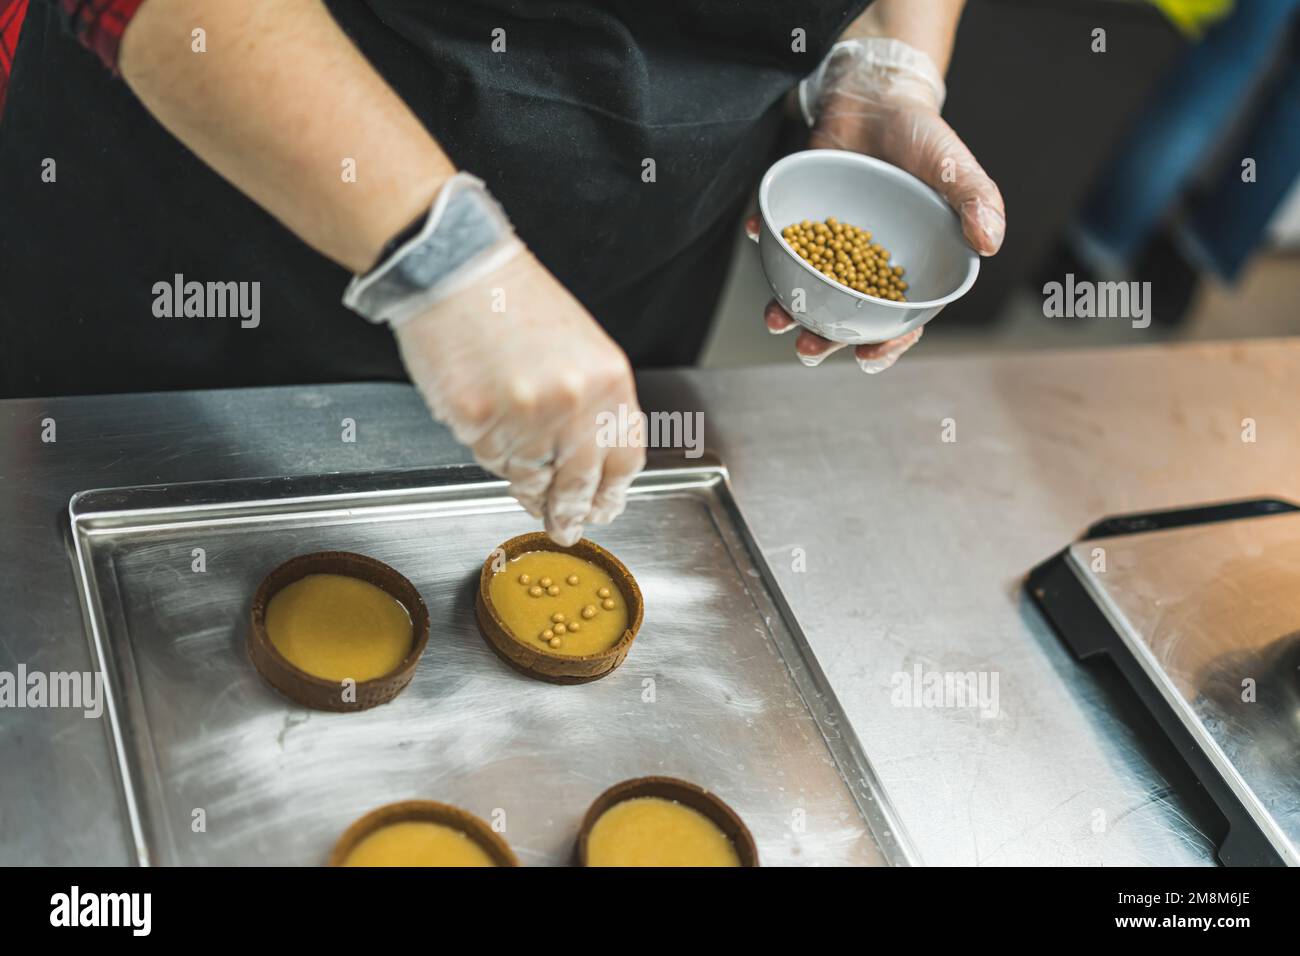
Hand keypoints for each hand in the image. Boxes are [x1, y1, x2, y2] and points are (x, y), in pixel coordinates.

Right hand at [394, 251, 644, 544]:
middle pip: (579, 483)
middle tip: (566, 527)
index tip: (604, 509)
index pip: (625, 459)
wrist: (457, 268)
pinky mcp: (478, 421)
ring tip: (518, 464)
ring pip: (530, 477)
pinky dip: (491, 454)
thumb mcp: (579, 347)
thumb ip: (593, 403)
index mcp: (608, 380)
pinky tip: (487, 424)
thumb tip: (590, 463)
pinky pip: (491, 461)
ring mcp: (526, 415)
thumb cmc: (514, 303)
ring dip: (525, 481)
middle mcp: (575, 402)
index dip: (613, 492)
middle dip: (572, 512)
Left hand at [760, 38, 1004, 371]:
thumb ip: (976, 201)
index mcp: (904, 268)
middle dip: (825, 339)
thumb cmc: (923, 138)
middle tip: (807, 348)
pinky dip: (764, 241)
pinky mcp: (801, 219)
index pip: (896, 318)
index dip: (885, 343)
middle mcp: (863, 265)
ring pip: (807, 290)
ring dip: (788, 309)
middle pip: (844, 316)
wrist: (880, 97)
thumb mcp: (955, 167)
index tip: (867, 356)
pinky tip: (756, 235)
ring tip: (776, 318)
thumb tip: (990, 243)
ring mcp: (829, 245)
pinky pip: (779, 238)